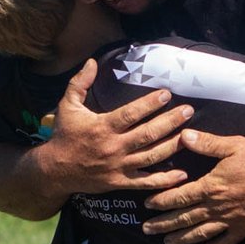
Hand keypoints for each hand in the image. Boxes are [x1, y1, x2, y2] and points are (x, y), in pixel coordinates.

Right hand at [41, 59, 193, 194]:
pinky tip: (182, 175)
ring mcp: (118, 166)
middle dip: (170, 122)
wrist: (54, 170)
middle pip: (147, 134)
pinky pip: (146, 182)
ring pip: (151, 156)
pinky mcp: (120, 182)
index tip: (167, 94)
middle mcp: (113, 147)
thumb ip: (80, 83)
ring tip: (190, 135)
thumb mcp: (67, 106)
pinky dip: (164, 180)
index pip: (131, 114)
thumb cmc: (64, 135)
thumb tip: (92, 61)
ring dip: (172, 146)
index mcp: (102, 127)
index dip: (150, 104)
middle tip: (188, 111)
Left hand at [141, 130, 244, 243]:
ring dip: (182, 239)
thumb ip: (208, 143)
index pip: (180, 196)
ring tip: (167, 243)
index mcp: (212, 186)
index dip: (162, 200)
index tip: (147, 204)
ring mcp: (231, 220)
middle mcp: (218, 207)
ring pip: (201, 233)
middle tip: (147, 230)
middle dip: (164, 225)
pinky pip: (226, 241)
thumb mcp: (234, 145)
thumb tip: (183, 136)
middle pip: (185, 218)